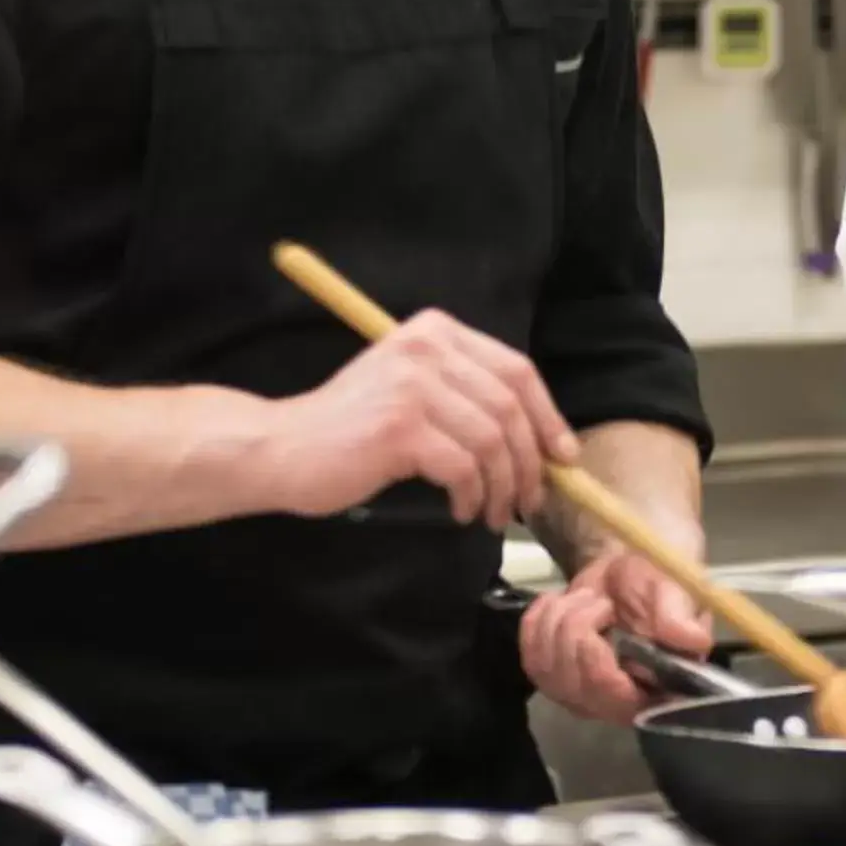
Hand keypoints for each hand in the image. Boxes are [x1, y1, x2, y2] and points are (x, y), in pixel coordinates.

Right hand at [258, 308, 573, 529]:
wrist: (282, 447)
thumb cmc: (351, 429)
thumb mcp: (413, 390)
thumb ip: (466, 396)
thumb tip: (541, 440)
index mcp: (436, 332)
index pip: (517, 370)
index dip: (548, 416)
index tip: (563, 456)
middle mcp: (427, 349)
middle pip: (510, 408)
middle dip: (530, 462)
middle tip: (528, 499)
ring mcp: (413, 386)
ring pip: (491, 441)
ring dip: (502, 486)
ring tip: (492, 513)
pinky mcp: (400, 427)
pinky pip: (462, 468)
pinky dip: (471, 496)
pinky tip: (462, 511)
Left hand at [519, 544, 716, 723]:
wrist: (628, 571)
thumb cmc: (659, 582)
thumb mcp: (675, 590)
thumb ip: (679, 616)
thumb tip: (692, 641)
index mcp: (658, 689)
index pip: (615, 699)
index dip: (597, 663)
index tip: (602, 611)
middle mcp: (618, 703)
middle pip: (572, 684)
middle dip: (577, 627)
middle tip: (600, 598)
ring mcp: (582, 695)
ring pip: (545, 669)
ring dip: (558, 620)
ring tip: (586, 598)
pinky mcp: (554, 677)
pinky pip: (529, 657)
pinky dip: (536, 622)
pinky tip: (558, 602)